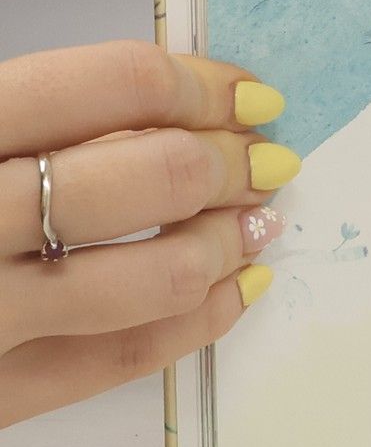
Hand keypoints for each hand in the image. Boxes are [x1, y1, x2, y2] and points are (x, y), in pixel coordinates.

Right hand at [0, 42, 299, 427]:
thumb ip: (29, 120)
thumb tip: (168, 109)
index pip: (106, 85)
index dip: (200, 85)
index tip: (250, 94)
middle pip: (141, 177)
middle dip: (226, 164)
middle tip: (266, 160)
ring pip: (143, 278)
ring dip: (222, 244)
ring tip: (255, 223)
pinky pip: (113, 362)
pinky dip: (195, 323)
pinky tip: (234, 290)